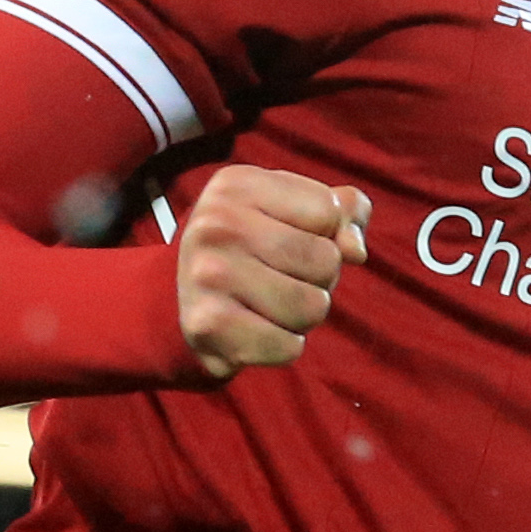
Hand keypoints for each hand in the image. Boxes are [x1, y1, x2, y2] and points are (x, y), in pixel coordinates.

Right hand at [176, 167, 370, 379]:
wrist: (174, 303)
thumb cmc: (250, 249)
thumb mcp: (289, 211)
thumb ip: (342, 212)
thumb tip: (355, 249)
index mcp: (237, 185)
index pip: (329, 211)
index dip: (326, 233)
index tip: (291, 238)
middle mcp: (217, 224)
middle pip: (325, 261)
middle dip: (319, 279)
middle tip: (282, 278)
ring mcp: (208, 274)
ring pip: (312, 307)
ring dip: (304, 316)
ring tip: (271, 305)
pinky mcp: (207, 325)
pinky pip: (288, 346)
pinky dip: (284, 346)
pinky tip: (257, 331)